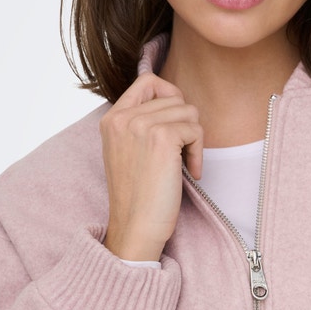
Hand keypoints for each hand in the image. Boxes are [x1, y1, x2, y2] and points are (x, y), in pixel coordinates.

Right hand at [100, 72, 202, 260]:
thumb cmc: (139, 197)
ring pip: (189, 112)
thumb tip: (176, 102)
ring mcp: (141, 125)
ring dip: (194, 139)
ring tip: (185, 165)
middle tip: (182, 155)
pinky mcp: (162, 138)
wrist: (136, 227)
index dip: (170, 96)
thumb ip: (141, 124)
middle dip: (186, 126)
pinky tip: (191, 173)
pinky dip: (198, 152)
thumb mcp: (129, 152)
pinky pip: (195, 129)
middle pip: (175, 98)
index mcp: (112, 119)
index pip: (147, 81)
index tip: (176, 123)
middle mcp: (122, 117)